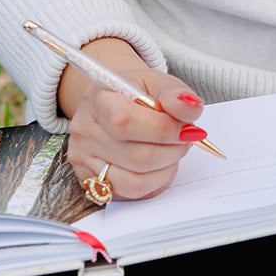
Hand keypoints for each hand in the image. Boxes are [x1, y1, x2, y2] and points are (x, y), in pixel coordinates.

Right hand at [58, 38, 208, 200]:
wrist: (114, 104)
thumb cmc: (136, 93)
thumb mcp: (156, 81)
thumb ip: (175, 93)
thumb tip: (191, 110)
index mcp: (97, 100)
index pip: (125, 121)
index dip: (163, 129)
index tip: (187, 127)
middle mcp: (85, 132)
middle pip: (136, 156)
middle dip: (173, 150)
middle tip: (186, 138)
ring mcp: (85, 161)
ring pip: (135, 182)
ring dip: (167, 169)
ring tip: (173, 151)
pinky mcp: (91, 182)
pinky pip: (132, 194)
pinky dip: (156, 182)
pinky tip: (161, 165)